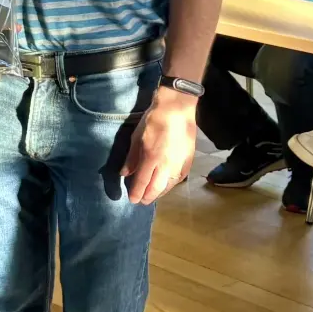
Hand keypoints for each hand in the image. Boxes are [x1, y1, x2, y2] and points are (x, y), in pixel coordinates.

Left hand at [122, 86, 197, 204]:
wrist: (177, 110)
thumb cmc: (153, 120)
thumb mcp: (136, 137)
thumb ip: (131, 158)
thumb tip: (124, 174)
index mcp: (151, 157)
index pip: (142, 181)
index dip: (136, 192)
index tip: (132, 200)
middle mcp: (166, 164)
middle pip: (156, 188)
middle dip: (148, 197)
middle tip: (141, 202)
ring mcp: (179, 164)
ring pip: (169, 186)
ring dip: (159, 194)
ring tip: (151, 196)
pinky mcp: (188, 161)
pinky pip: (178, 179)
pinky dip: (170, 186)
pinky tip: (165, 186)